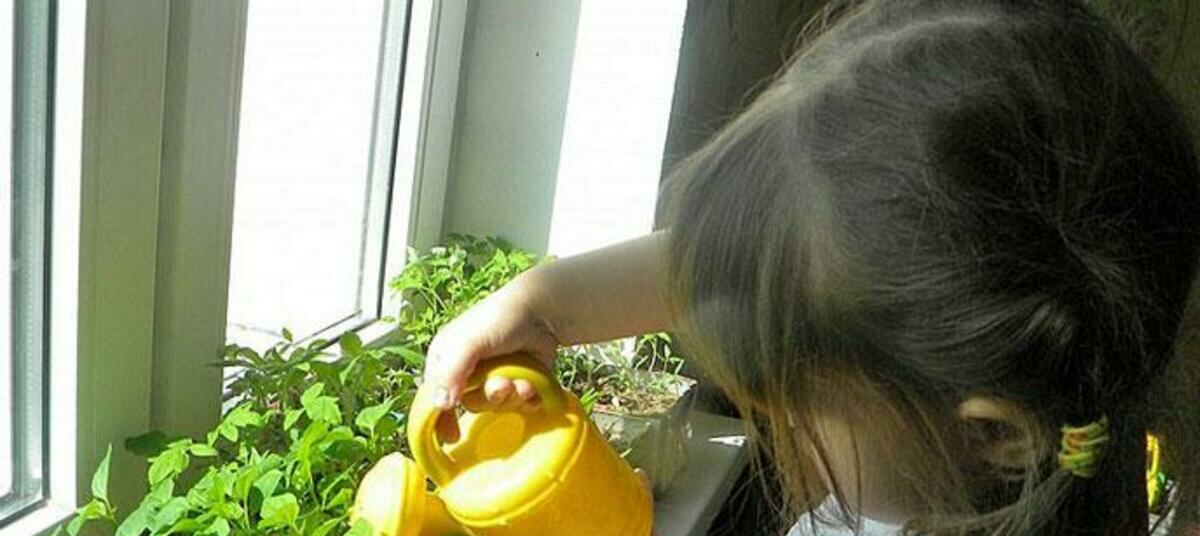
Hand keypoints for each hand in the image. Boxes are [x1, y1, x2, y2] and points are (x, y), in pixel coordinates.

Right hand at [424, 271, 559, 440]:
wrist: (543, 311)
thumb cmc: (499, 320)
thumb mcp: (469, 342)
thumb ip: (451, 372)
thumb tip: (440, 405)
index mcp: (447, 359)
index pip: (436, 395)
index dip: (441, 417)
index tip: (451, 437)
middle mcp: (469, 371)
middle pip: (472, 404)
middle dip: (490, 397)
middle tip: (503, 384)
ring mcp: (495, 378)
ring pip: (498, 405)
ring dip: (512, 396)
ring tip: (520, 380)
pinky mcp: (519, 383)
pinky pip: (521, 405)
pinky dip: (528, 397)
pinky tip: (533, 384)